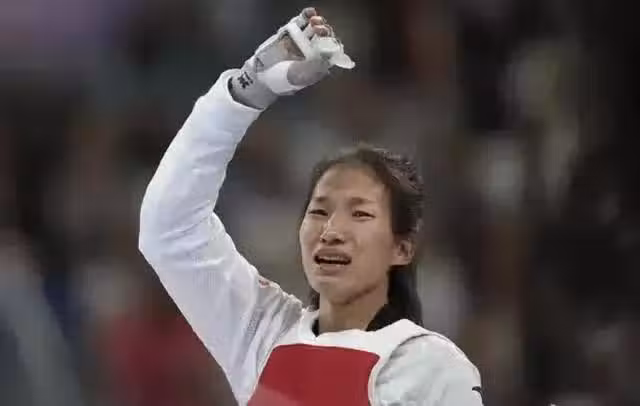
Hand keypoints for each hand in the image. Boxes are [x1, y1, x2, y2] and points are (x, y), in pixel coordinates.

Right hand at [230, 7, 353, 108]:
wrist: (260, 74)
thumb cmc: (281, 80)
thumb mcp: (297, 77)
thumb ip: (312, 69)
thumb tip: (326, 61)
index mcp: (318, 64)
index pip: (331, 51)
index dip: (332, 44)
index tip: (328, 41)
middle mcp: (312, 50)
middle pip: (324, 37)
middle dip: (324, 31)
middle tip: (319, 29)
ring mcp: (302, 40)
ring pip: (314, 27)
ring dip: (317, 22)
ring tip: (314, 21)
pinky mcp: (291, 31)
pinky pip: (301, 21)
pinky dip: (307, 15)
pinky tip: (309, 12)